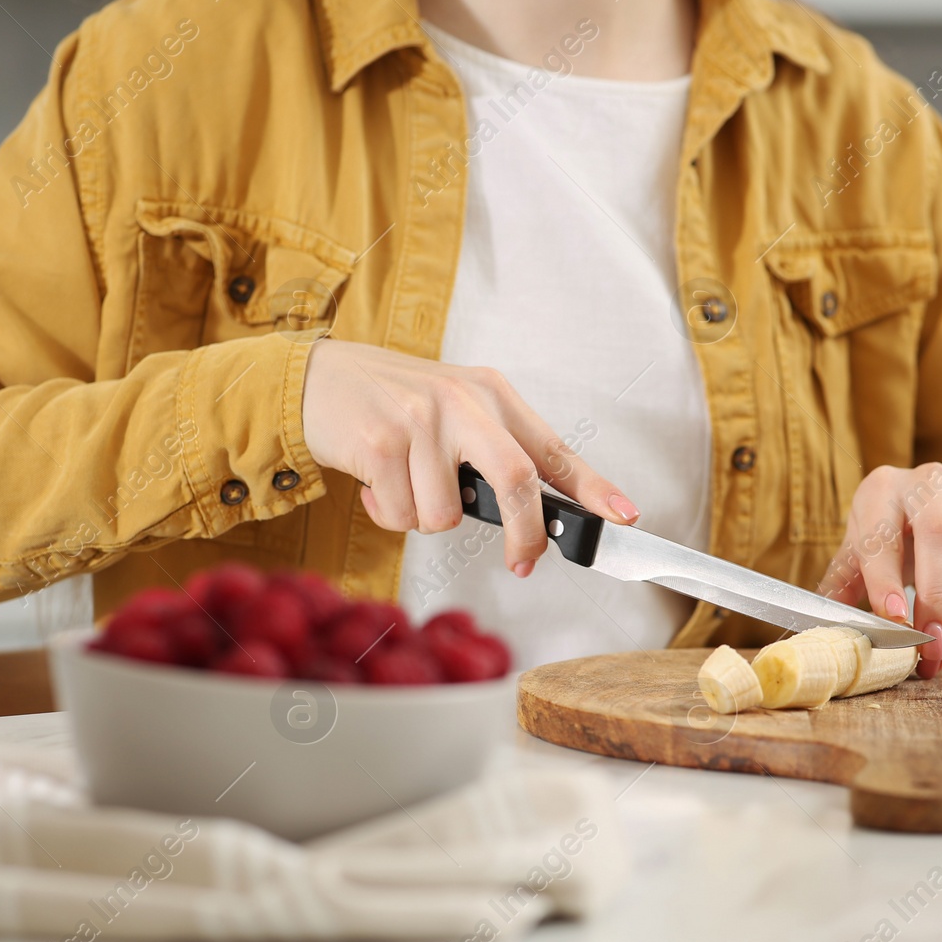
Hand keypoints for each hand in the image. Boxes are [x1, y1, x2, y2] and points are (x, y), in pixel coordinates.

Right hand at [300, 340, 638, 574]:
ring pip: (446, 517)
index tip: (623, 515)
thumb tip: (535, 513)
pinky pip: (402, 515)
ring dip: (423, 520)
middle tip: (523, 562)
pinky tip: (377, 482)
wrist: (317, 379)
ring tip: (404, 487)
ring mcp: (421, 420)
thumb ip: (493, 451)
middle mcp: (462, 401)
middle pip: (516, 481)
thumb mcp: (454, 410)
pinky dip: (388, 513)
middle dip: (526, 534)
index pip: (553, 448)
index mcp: (491, 393)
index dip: (593, 487)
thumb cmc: (391, 402)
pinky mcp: (382, 442)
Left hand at [817, 464, 941, 678]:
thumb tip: (829, 626)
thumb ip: (844, 583)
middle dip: (934, 599)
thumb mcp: (861, 547)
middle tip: (926, 645)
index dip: (886, 578)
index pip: (884, 534)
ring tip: (938, 653)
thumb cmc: (891, 529)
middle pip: (938, 538)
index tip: (894, 618)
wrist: (941, 501)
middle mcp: (928, 482)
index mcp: (882, 488)